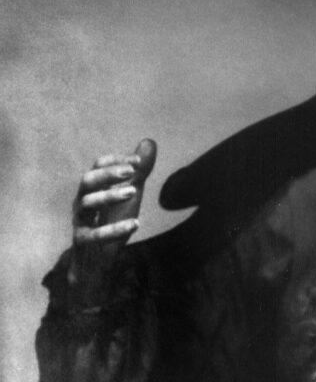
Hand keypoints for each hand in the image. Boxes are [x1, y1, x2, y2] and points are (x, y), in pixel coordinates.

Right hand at [68, 139, 156, 307]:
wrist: (96, 260)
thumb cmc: (112, 220)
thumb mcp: (130, 193)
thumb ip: (139, 170)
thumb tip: (149, 141)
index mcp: (93, 187)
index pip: (98, 165)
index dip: (116, 160)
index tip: (138, 161)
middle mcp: (82, 201)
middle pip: (87, 181)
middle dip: (108, 173)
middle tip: (132, 172)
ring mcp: (80, 221)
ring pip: (87, 204)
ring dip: (110, 196)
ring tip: (133, 192)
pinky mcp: (83, 242)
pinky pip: (93, 235)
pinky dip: (113, 229)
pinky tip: (135, 224)